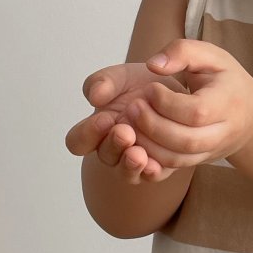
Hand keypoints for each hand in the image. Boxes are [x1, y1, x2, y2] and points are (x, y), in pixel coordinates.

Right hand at [64, 60, 194, 185]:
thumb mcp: (121, 77)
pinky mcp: (157, 167)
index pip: (78, 141)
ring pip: (127, 172)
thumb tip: (94, 96)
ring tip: (139, 153)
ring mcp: (133, 161)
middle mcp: (112, 149)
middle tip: (125, 131)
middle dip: (114, 145)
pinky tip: (154, 164)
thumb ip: (103, 82)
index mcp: (96, 129)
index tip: (105, 118)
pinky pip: (151, 176)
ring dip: (131, 163)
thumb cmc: (140, 84)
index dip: (87, 134)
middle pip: (105, 157)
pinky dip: (151, 171)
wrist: (175, 90)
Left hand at [123, 39, 252, 172]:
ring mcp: (213, 150)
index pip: (196, 111)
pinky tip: (139, 137)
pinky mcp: (201, 161)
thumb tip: (153, 65)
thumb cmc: (227, 80)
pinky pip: (175, 166)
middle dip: (153, 125)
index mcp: (228, 102)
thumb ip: (182, 51)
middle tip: (132, 107)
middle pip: (186, 140)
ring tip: (131, 123)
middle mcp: (224, 131)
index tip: (149, 88)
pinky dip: (152, 156)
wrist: (251, 115)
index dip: (167, 102)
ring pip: (178, 158)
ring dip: (148, 143)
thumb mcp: (211, 56)